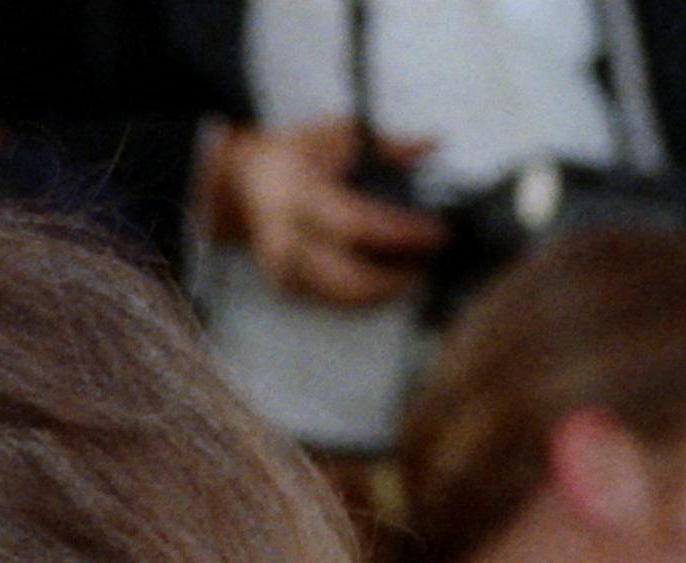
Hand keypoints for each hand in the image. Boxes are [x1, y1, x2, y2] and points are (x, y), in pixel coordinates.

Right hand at [200, 121, 438, 310]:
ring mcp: (284, 270)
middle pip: (350, 278)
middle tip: (430, 266)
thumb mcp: (339, 135)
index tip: (438, 233)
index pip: (357, 224)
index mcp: (300, 195)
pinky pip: (335, 304)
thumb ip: (387, 146)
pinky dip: (368, 299)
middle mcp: (288, 239)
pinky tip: (391, 284)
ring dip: (386, 294)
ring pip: (344, 299)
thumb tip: (431, 146)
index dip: (402, 234)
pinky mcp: (288, 289)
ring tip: (417, 275)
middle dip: (396, 279)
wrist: (247, 183)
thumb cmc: (297, 156)